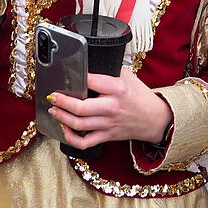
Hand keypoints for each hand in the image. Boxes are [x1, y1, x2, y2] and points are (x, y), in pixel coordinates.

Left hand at [48, 67, 172, 149]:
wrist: (155, 119)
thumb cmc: (139, 95)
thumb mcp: (128, 77)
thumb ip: (109, 70)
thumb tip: (87, 64)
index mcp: (117, 88)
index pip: (91, 81)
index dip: (76, 77)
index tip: (65, 74)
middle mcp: (111, 107)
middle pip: (81, 107)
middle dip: (62, 101)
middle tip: (53, 96)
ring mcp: (108, 124)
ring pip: (79, 124)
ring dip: (62, 117)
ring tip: (53, 110)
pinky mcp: (107, 136)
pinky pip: (85, 142)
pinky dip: (71, 138)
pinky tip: (64, 129)